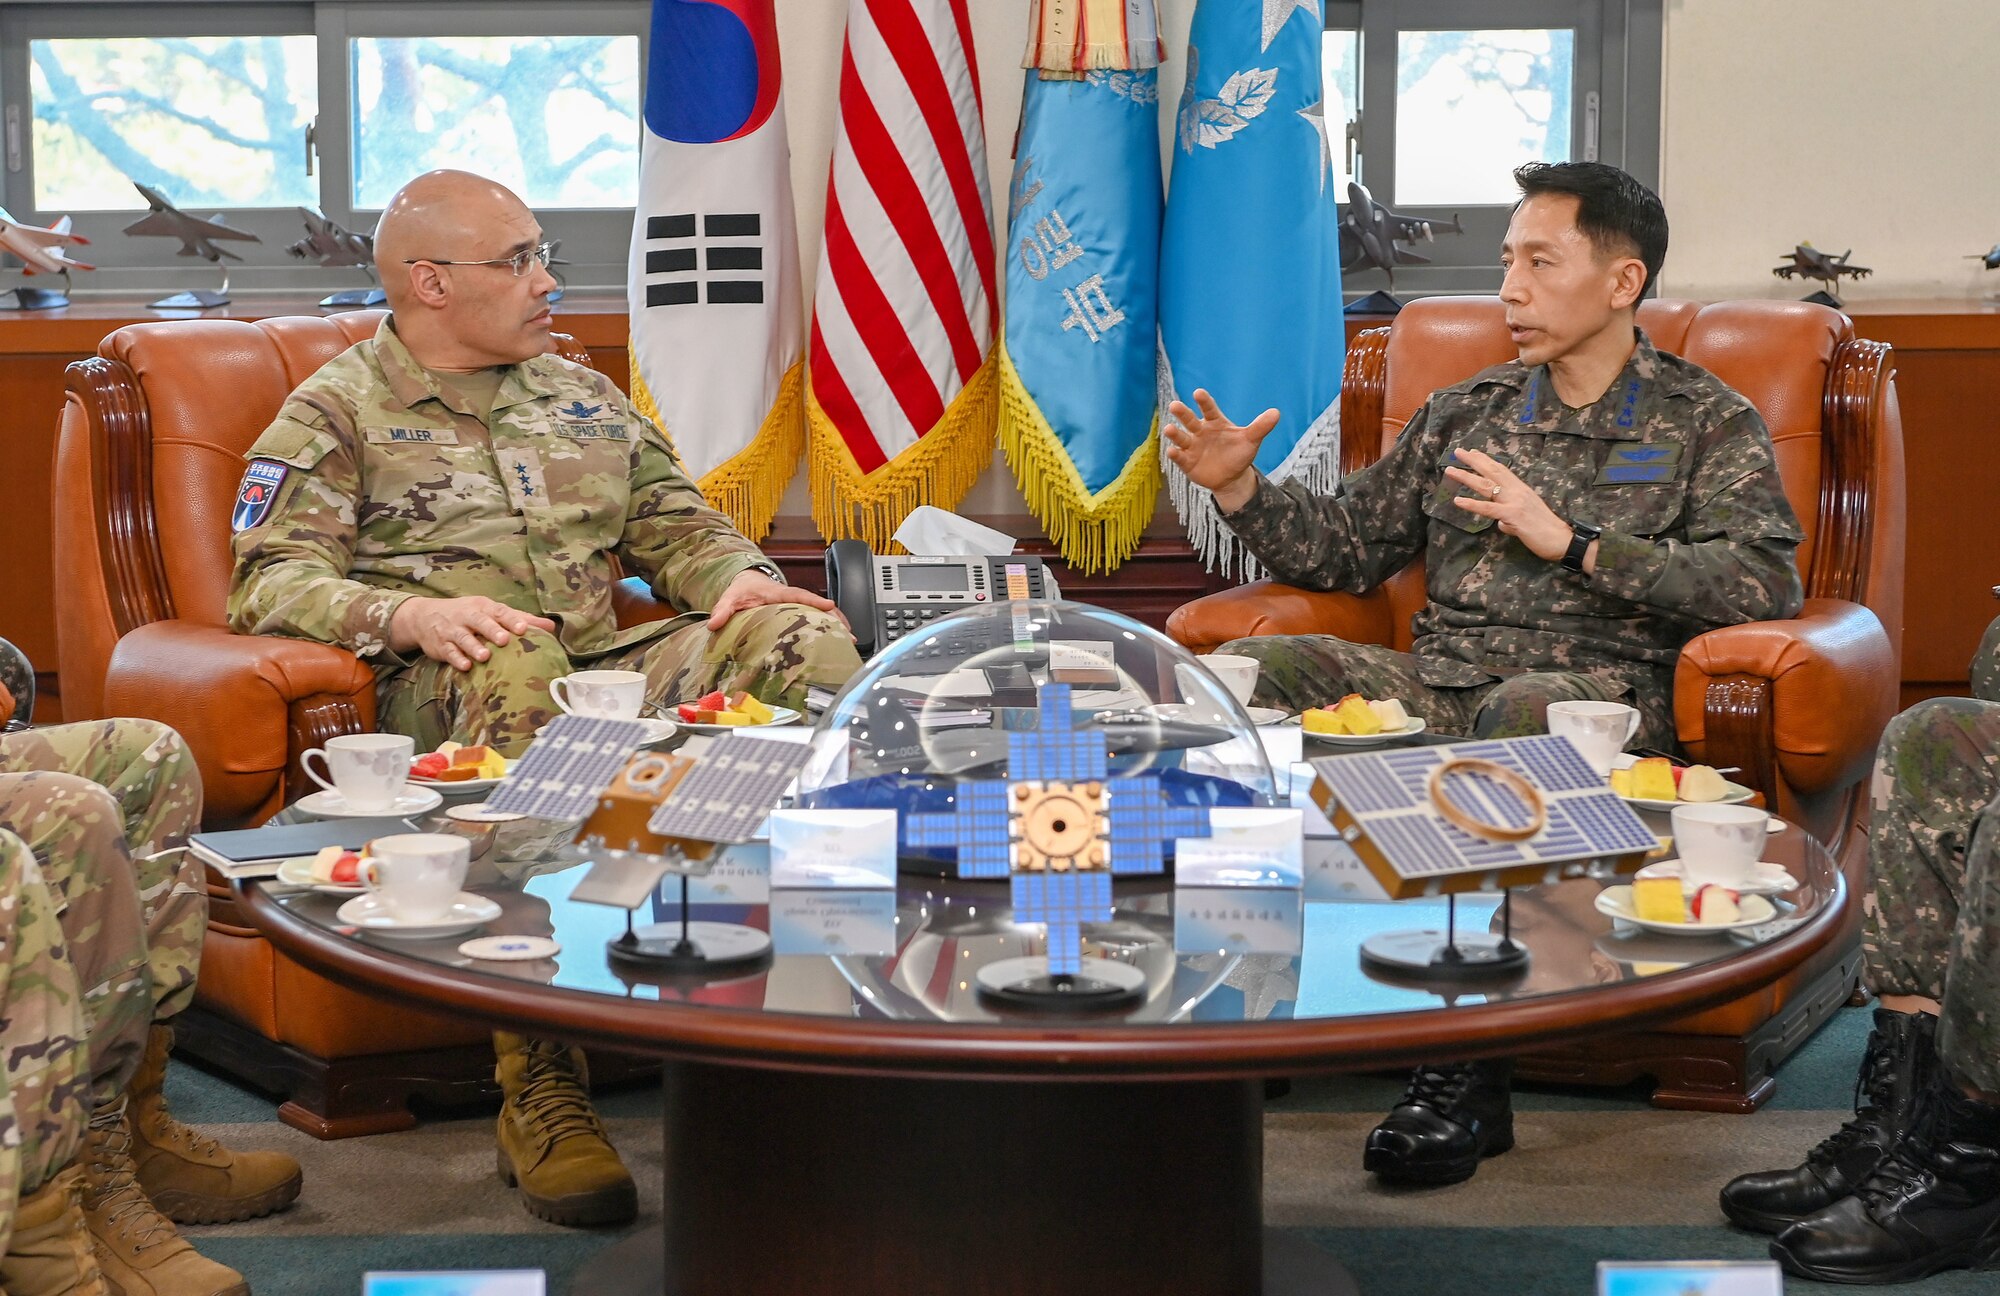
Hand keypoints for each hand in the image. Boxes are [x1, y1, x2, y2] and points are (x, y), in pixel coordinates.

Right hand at [389, 596, 556, 671]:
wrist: (424, 616)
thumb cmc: (468, 614)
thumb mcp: (491, 611)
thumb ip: (520, 618)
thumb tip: (551, 627)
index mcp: (483, 607)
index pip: (500, 611)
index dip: (512, 619)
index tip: (525, 629)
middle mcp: (468, 616)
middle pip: (480, 621)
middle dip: (492, 630)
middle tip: (504, 640)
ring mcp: (453, 630)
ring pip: (463, 637)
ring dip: (473, 646)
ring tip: (485, 656)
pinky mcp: (441, 645)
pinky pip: (449, 652)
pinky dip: (456, 658)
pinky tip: (465, 666)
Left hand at [708, 569, 849, 632]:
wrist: (749, 582)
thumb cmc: (742, 590)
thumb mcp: (730, 597)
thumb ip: (723, 609)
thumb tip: (714, 623)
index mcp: (777, 594)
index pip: (798, 596)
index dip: (814, 602)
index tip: (829, 607)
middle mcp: (792, 598)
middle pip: (818, 606)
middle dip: (835, 617)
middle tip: (849, 634)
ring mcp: (799, 604)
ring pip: (823, 612)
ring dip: (837, 624)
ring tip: (851, 640)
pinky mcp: (801, 610)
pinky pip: (819, 617)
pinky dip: (831, 625)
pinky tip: (841, 638)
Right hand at [1162, 389, 1280, 513]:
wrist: (1231, 477)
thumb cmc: (1239, 454)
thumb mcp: (1251, 440)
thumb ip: (1260, 426)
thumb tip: (1276, 412)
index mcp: (1215, 422)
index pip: (1209, 409)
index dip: (1203, 401)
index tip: (1198, 392)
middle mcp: (1201, 431)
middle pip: (1189, 420)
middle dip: (1182, 413)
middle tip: (1174, 405)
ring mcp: (1192, 446)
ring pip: (1181, 437)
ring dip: (1174, 433)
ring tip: (1168, 429)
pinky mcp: (1187, 462)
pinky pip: (1179, 457)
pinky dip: (1175, 454)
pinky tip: (1171, 451)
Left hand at [1442, 448, 1582, 565]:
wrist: (1562, 540)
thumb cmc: (1546, 531)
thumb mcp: (1525, 520)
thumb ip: (1510, 519)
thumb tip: (1501, 523)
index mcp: (1521, 490)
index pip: (1502, 470)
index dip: (1486, 461)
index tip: (1473, 452)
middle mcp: (1517, 491)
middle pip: (1492, 472)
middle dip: (1473, 461)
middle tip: (1457, 452)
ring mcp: (1514, 502)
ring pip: (1486, 486)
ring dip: (1466, 477)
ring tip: (1449, 471)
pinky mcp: (1512, 515)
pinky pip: (1488, 508)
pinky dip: (1472, 504)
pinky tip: (1457, 501)